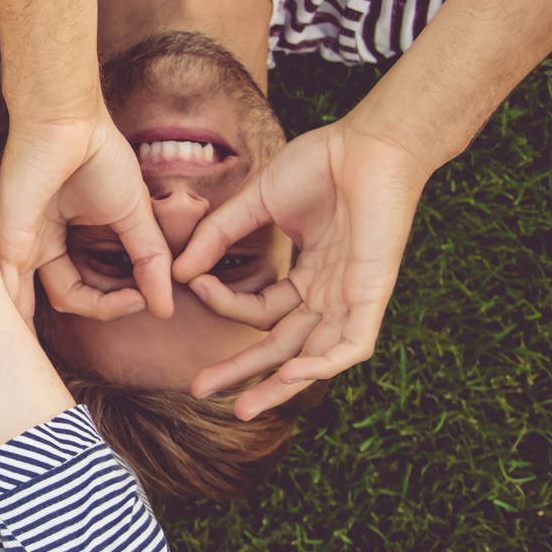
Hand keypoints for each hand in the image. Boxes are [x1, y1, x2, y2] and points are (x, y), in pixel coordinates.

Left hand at [0, 104, 173, 320]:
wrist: (70, 122)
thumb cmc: (98, 155)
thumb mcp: (133, 216)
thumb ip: (149, 260)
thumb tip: (167, 307)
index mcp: (58, 239)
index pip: (82, 290)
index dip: (116, 302)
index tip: (147, 297)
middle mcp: (34, 245)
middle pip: (63, 298)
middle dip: (100, 311)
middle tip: (134, 305)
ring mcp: (17, 244)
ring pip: (31, 303)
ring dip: (58, 324)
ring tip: (101, 322)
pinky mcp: (8, 240)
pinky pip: (12, 291)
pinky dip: (27, 316)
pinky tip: (46, 330)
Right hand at [175, 116, 428, 418]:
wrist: (370, 143)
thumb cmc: (321, 164)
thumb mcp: (255, 203)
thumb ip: (218, 237)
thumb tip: (179, 271)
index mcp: (307, 273)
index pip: (259, 309)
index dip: (223, 302)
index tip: (193, 283)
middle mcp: (328, 292)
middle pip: (283, 346)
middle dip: (244, 372)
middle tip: (201, 391)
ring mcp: (351, 296)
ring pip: (315, 357)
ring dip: (279, 385)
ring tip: (244, 408)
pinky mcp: (373, 292)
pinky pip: (351, 344)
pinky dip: (323, 364)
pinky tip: (291, 373)